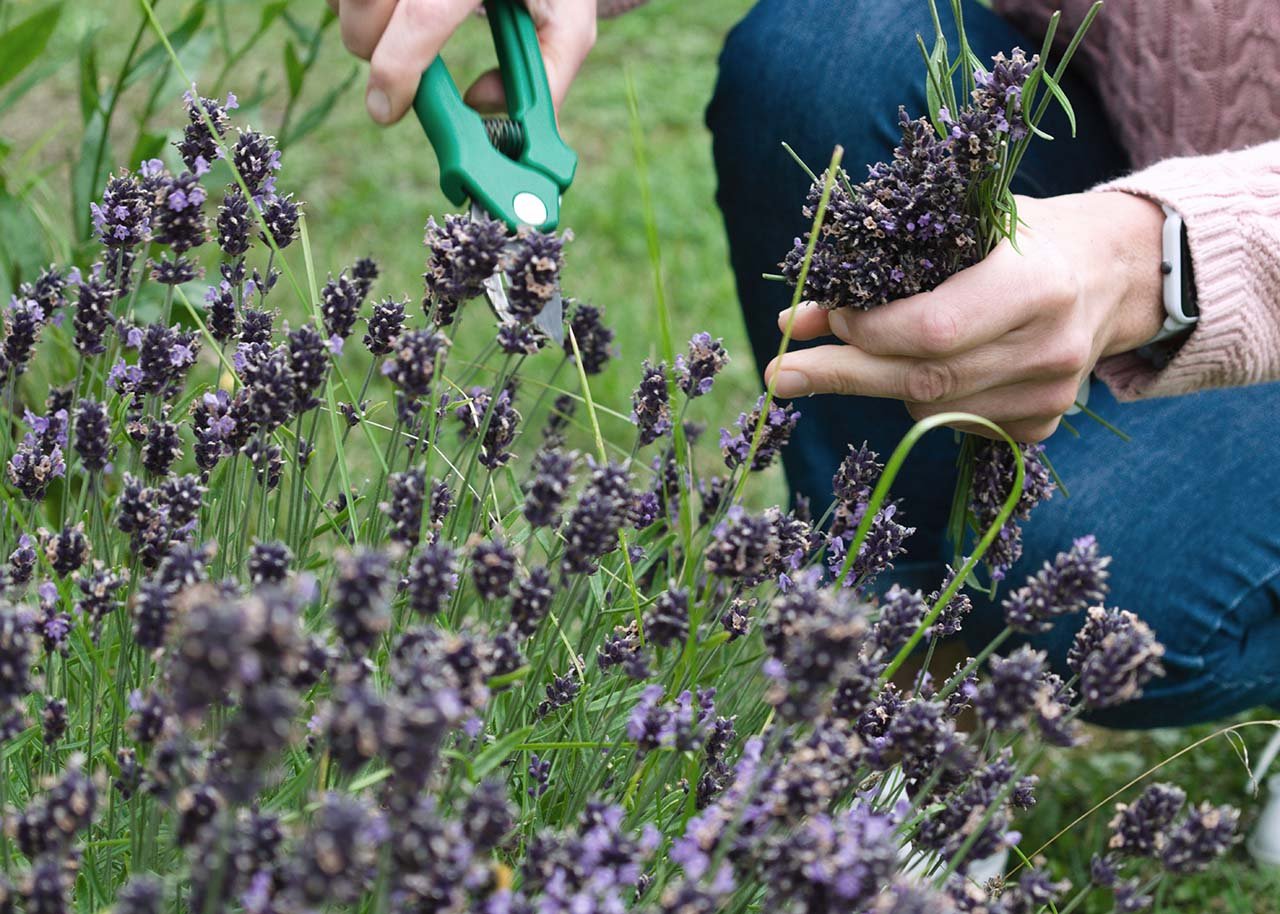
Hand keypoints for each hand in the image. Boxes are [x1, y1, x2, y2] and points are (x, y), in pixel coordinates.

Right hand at [327, 0, 597, 123]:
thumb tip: (480, 106)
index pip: (424, 17)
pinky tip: (389, 9)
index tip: (386, 110)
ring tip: (400, 28)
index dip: (398, 71)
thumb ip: (545, 76)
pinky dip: (352, 4)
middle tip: (400, 68)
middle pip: (365, 5)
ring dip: (360, 24)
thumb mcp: (567, 20)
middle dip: (371, 50)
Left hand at [765, 192, 1167, 441]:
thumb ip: (883, 269)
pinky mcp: (1042, 426)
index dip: (867, 331)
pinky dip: (926, 398)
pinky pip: (953, 424)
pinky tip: (937, 365)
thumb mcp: (963, 226)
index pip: (931, 330)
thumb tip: (796, 321)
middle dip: (841, 374)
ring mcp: (1050, 396)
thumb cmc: (1023, 237)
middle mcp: (1049, 348)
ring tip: (880, 345)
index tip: (825, 318)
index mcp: (1036, 285)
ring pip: (929, 409)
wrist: (1116, 270)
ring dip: (885, 379)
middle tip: (781, 374)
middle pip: (921, 381)